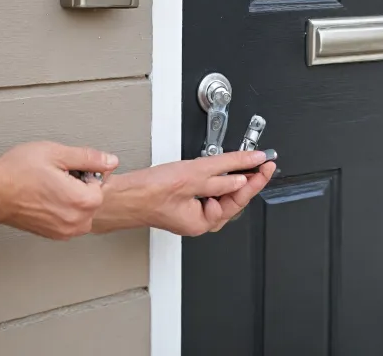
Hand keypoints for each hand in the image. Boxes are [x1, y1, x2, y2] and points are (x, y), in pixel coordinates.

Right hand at [0, 141, 118, 239]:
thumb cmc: (19, 172)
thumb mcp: (58, 153)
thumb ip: (90, 157)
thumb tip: (110, 160)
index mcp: (80, 201)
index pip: (101, 184)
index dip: (87, 171)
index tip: (70, 168)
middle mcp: (74, 221)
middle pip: (93, 199)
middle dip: (81, 186)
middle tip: (58, 176)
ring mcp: (63, 231)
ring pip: (83, 210)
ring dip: (73, 198)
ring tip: (51, 186)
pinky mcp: (52, 234)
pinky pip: (70, 219)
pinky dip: (64, 208)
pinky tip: (46, 196)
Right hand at [93, 150, 276, 236]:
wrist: (118, 194)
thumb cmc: (145, 193)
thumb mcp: (190, 178)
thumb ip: (220, 176)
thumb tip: (243, 174)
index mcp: (203, 221)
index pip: (238, 197)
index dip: (254, 177)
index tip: (264, 162)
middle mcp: (199, 218)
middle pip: (233, 197)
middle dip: (250, 178)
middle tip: (264, 162)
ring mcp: (191, 208)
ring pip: (221, 191)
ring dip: (236, 175)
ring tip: (251, 162)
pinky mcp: (183, 197)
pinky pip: (207, 187)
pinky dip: (219, 175)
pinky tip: (225, 166)